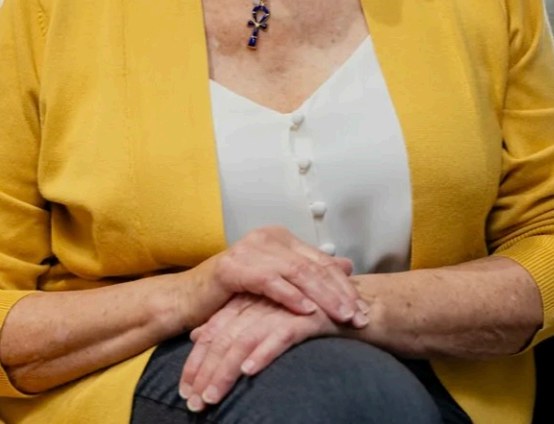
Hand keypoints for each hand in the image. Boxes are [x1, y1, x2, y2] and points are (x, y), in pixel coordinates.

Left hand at [179, 293, 366, 411]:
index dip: (197, 362)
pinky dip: (263, 352)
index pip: (214, 332)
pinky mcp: (304, 317)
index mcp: (246, 301)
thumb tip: (197, 335)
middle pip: (223, 339)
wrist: (350, 303)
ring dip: (224, 372)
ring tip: (211, 398)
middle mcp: (259, 303)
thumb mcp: (263, 316)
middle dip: (204, 374)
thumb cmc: (304, 312)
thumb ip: (232, 321)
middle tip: (192, 404)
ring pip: (243, 341)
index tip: (184, 391)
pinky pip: (280, 336)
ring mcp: (281, 309)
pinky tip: (249, 370)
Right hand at [188, 227, 367, 326]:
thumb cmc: (233, 294)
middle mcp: (267, 238)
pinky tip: (307, 310)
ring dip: (323, 296)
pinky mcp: (233, 267)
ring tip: (341, 316)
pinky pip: (269, 281)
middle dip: (340, 293)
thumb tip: (347, 265)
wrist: (189, 299)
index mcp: (280, 239)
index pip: (321, 261)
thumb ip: (308, 271)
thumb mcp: (276, 282)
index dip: (344, 285)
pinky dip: (290, 296)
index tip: (363, 308)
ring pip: (297, 272)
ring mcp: (249, 250)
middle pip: (314, 266)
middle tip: (359, 316)